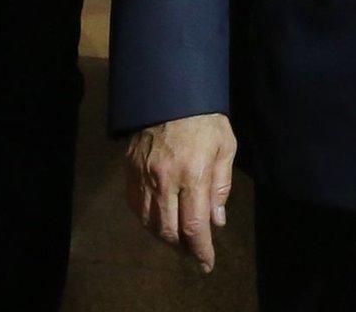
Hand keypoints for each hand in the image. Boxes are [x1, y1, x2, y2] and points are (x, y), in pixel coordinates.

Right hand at [126, 113, 236, 272]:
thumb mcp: (225, 148)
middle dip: (183, 248)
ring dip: (164, 237)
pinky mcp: (130, 169)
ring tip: (178, 239)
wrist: (169, 91)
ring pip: (149, 222)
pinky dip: (147, 220)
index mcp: (193, 174)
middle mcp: (165, 179)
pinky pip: (135, 205)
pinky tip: (158, 220)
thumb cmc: (204, 120)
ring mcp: (143, 175)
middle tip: (194, 252)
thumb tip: (216, 221)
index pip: (194, 226)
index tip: (206, 264)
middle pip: (168, 230)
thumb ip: (221, 186)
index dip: (200, 250)